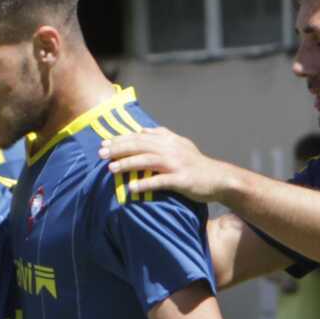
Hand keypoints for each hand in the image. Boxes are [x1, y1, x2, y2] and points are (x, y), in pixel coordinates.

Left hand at [99, 127, 232, 203]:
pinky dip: (144, 184)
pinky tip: (131, 188)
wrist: (219, 178)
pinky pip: (160, 181)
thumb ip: (162, 135)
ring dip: (127, 164)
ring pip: (147, 161)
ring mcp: (176, 164)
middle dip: (118, 149)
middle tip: (100, 153)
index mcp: (168, 141)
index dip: (120, 139)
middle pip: (140, 146)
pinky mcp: (181, 180)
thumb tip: (142, 130)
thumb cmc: (197, 164)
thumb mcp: (181, 144)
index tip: (104, 143)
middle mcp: (171, 150)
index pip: (139, 137)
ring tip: (111, 169)